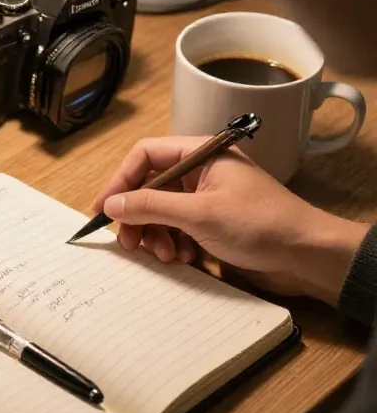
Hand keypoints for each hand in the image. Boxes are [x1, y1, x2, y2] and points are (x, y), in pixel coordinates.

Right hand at [93, 136, 368, 305]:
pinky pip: (178, 228)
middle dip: (138, 215)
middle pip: (150, 186)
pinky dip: (173, 243)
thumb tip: (111, 205)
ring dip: (155, 234)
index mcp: (200, 154)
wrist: (308, 256)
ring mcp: (207, 198)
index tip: (103, 209)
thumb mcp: (199, 214)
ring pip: (161, 211)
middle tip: (129, 242)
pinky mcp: (213, 224)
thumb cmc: (260, 225)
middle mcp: (201, 172)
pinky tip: (181, 258)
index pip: (145, 155)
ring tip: (163, 255)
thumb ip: (150, 206)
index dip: (120, 180)